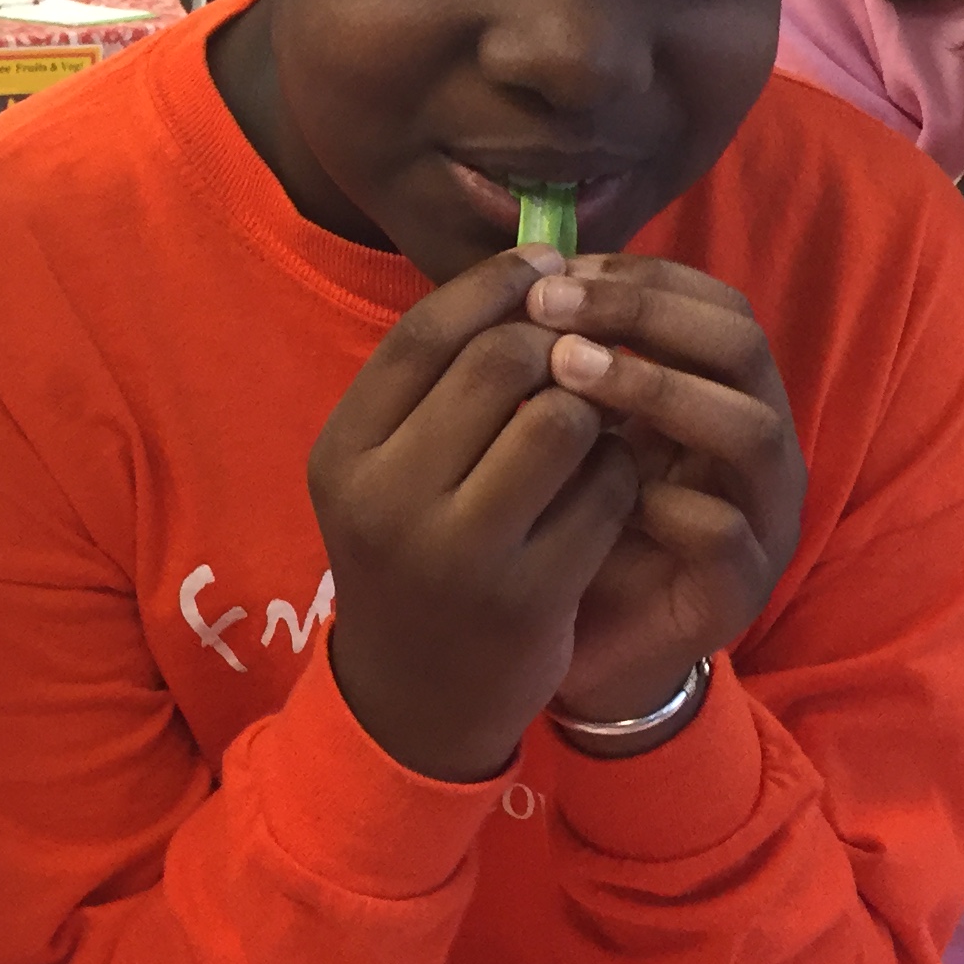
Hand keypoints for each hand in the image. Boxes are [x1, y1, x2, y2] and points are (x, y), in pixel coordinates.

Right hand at [310, 246, 640, 781]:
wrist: (417, 697)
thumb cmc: (411, 552)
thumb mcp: (385, 467)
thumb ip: (435, 382)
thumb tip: (533, 272)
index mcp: (343, 454)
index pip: (425, 333)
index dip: (494, 284)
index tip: (545, 266)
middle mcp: (388, 500)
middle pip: (501, 363)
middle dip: (556, 343)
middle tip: (580, 351)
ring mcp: (458, 552)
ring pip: (561, 419)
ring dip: (593, 408)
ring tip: (589, 427)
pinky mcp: (529, 596)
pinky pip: (605, 490)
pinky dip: (620, 474)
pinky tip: (605, 490)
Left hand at [527, 258, 805, 730]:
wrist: (583, 645)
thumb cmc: (567, 520)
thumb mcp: (563, 427)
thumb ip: (563, 362)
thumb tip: (519, 274)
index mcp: (722, 392)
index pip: (711, 301)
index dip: (638, 275)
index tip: (551, 271)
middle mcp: (758, 443)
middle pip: (741, 344)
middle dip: (645, 313)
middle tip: (552, 308)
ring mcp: (761, 517)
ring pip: (750, 430)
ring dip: (657, 388)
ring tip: (565, 372)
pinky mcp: (740, 590)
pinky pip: (725, 533)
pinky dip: (665, 503)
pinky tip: (596, 486)